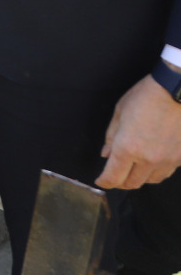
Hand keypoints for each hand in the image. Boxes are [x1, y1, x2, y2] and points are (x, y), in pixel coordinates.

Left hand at [96, 68, 180, 188]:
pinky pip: (166, 173)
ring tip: (133, 169)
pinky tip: (151, 163)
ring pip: (150, 181)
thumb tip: (106, 153)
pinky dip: (156, 172)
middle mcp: (148, 158)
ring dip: (139, 178)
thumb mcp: (120, 112)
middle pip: (132, 183)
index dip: (104, 182)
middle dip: (120, 182)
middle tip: (114, 175)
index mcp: (128, 147)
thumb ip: (111, 137)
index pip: (113, 176)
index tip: (100, 180)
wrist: (178, 91)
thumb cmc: (147, 96)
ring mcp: (167, 160)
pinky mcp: (180, 157)